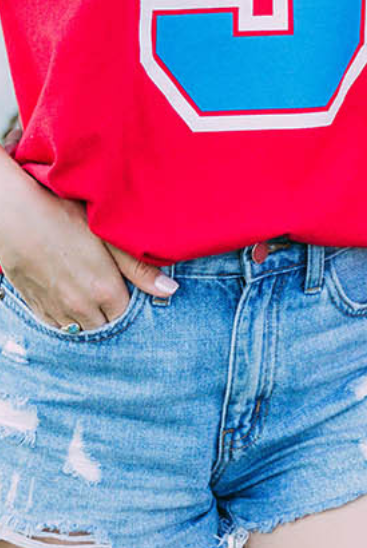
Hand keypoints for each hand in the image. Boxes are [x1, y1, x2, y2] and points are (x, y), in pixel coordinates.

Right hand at [0, 162, 176, 330]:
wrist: (14, 217)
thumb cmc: (63, 217)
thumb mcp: (106, 236)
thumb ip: (139, 267)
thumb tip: (170, 291)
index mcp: (105, 291)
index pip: (130, 314)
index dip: (132, 300)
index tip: (128, 286)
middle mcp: (82, 308)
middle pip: (108, 326)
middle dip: (113, 313)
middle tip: (110, 289)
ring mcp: (57, 311)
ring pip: (83, 330)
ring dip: (90, 318)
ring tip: (90, 293)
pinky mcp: (37, 308)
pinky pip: (58, 327)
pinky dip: (68, 319)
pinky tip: (69, 298)